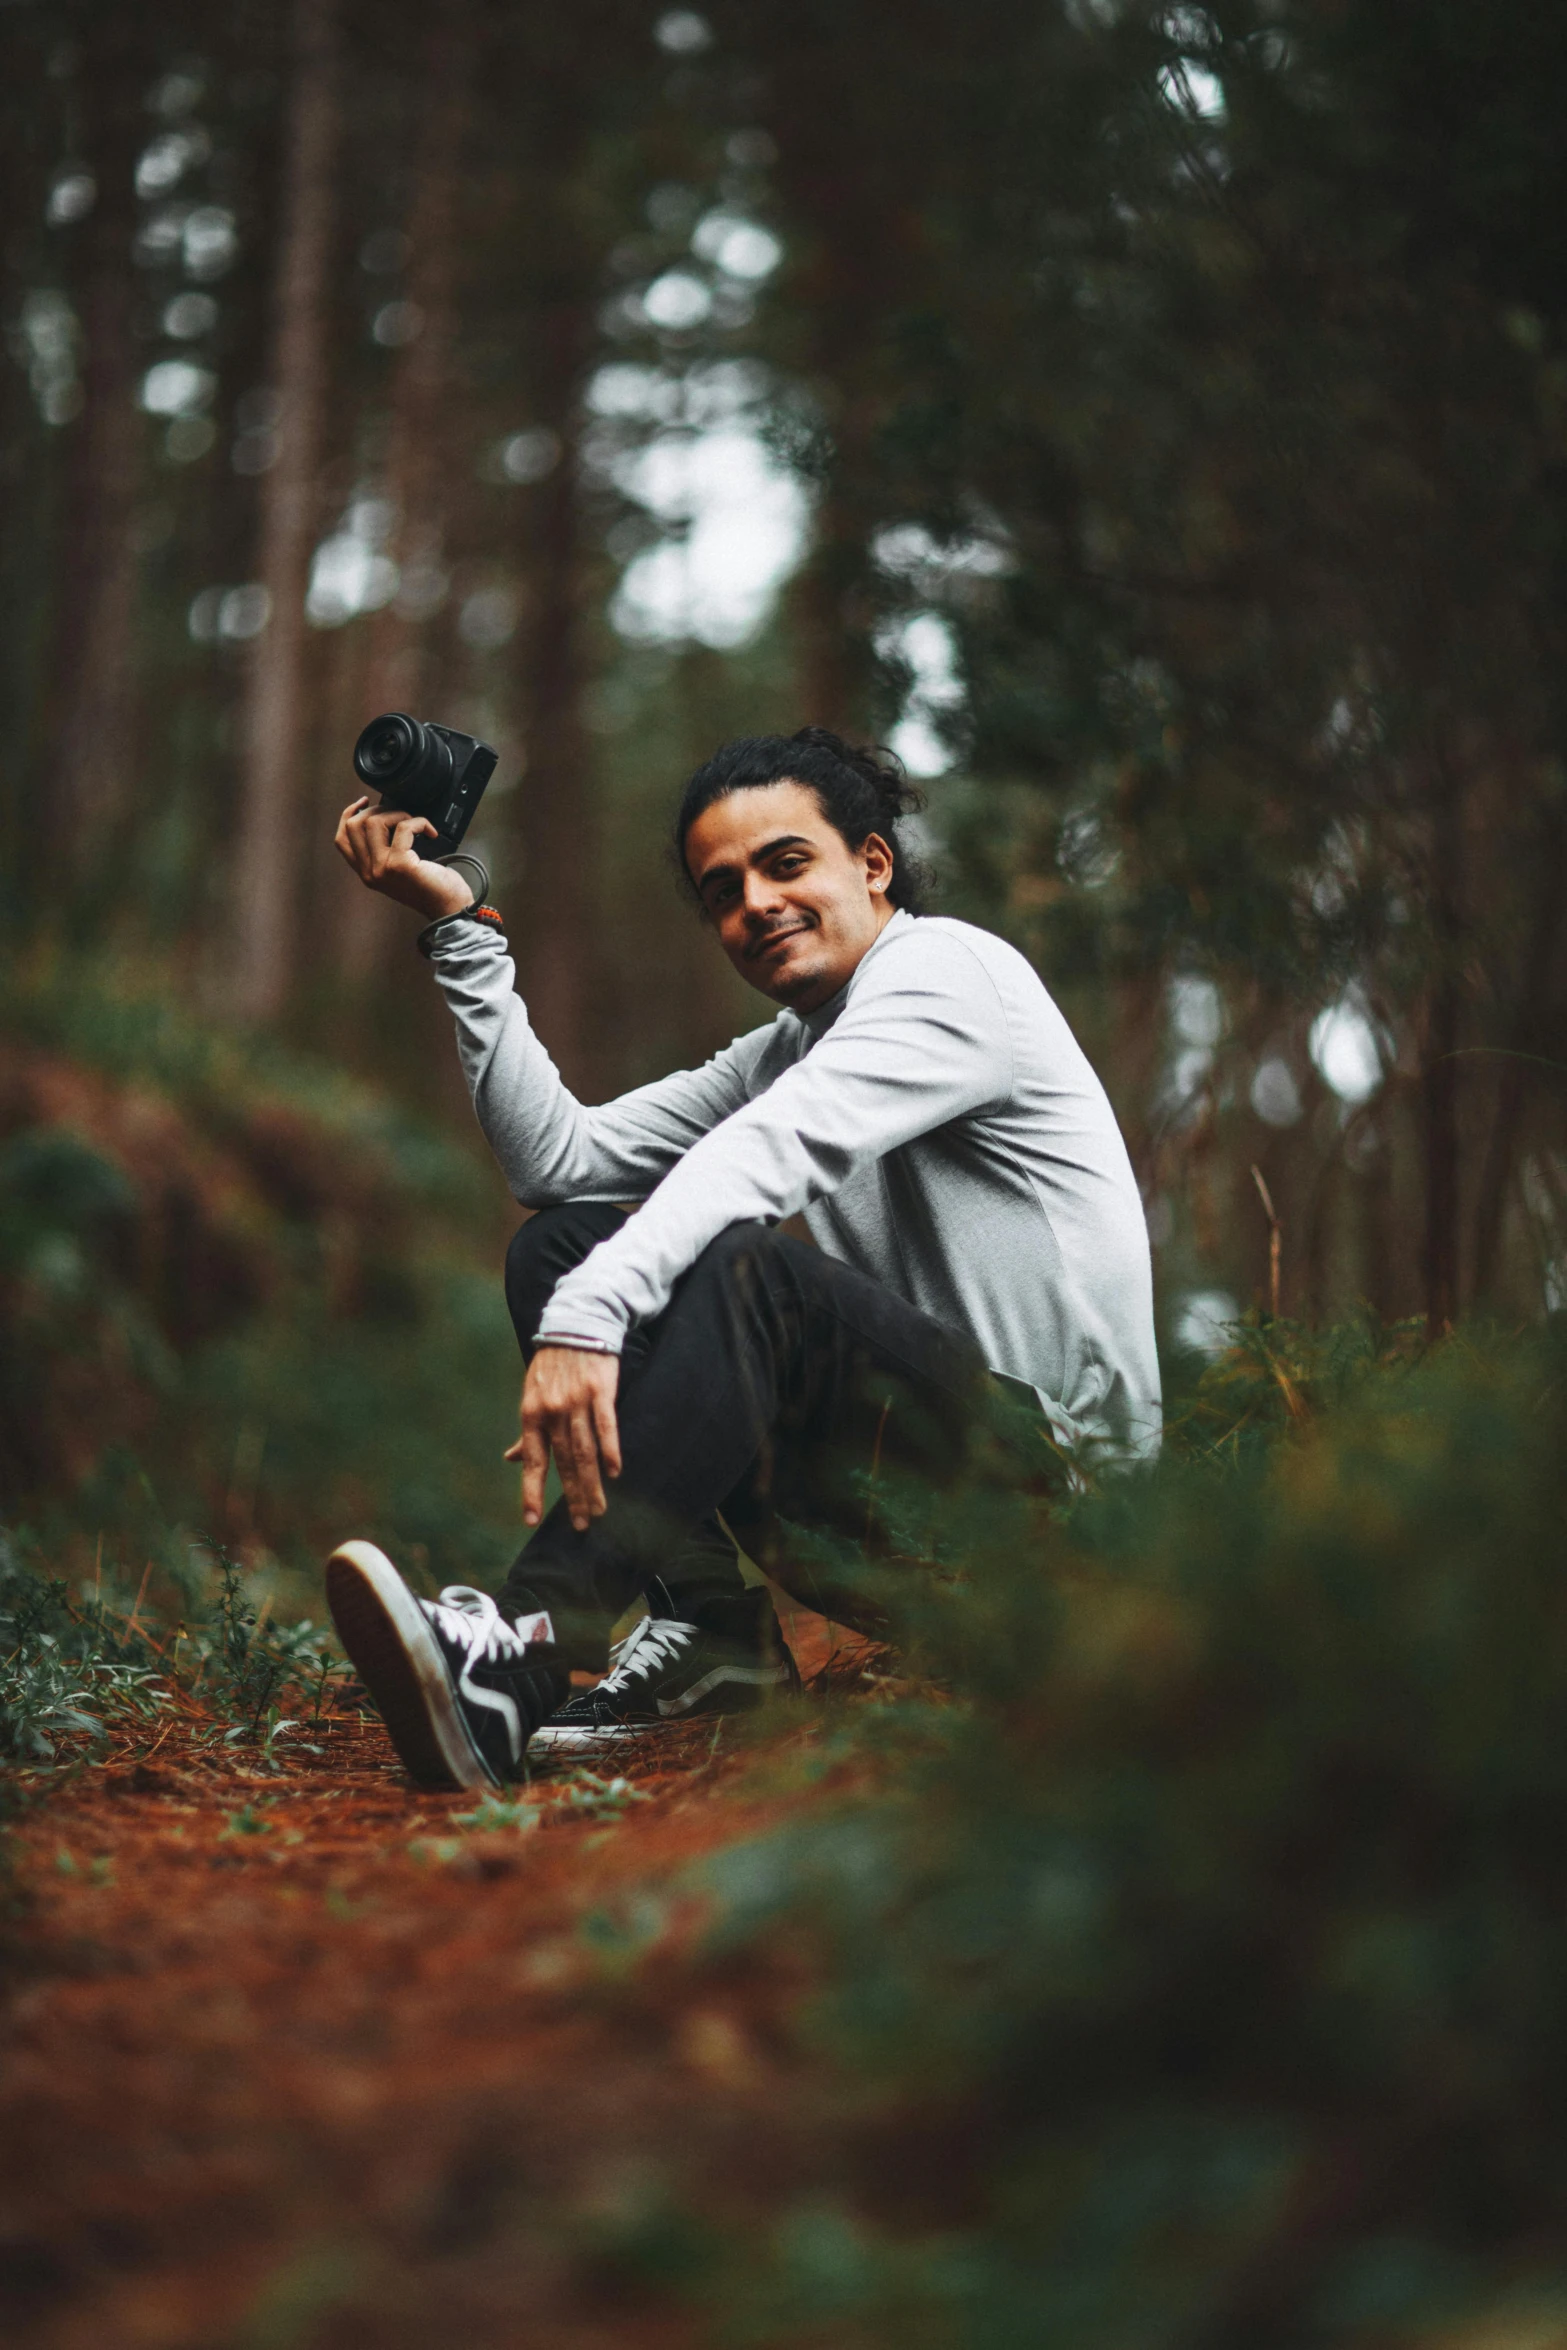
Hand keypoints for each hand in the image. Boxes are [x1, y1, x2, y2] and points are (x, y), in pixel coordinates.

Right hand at [333, 797, 474, 921]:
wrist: (450, 908)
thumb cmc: (431, 886)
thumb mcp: (398, 869)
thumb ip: (384, 850)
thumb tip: (384, 815)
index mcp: (366, 873)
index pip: (342, 839)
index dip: (349, 815)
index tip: (364, 802)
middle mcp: (369, 872)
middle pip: (354, 826)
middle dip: (377, 810)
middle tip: (399, 814)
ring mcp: (382, 868)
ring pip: (374, 822)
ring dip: (397, 814)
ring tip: (415, 823)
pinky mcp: (400, 864)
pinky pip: (404, 827)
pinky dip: (419, 822)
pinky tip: (430, 832)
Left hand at [505, 1347, 621, 1531]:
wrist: (576, 1325)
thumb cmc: (552, 1365)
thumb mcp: (531, 1395)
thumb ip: (528, 1432)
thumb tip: (512, 1459)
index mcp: (532, 1414)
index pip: (533, 1461)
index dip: (531, 1491)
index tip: (530, 1520)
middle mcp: (553, 1411)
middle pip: (565, 1462)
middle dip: (572, 1497)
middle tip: (581, 1525)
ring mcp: (577, 1401)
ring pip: (586, 1451)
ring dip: (592, 1483)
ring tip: (598, 1509)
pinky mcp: (601, 1390)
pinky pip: (606, 1426)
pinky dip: (610, 1450)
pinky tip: (615, 1473)